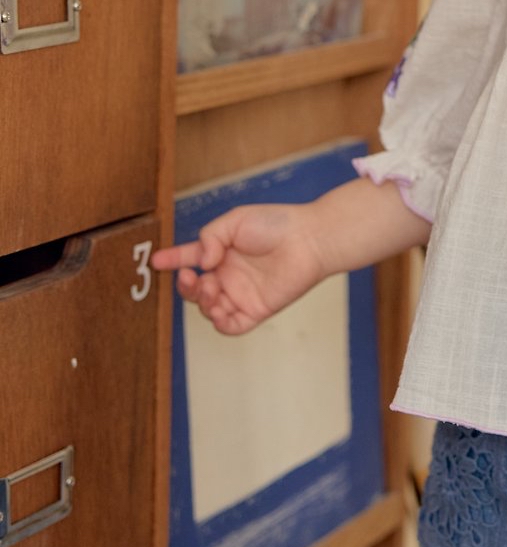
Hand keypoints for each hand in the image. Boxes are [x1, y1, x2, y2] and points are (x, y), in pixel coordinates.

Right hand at [149, 203, 327, 336]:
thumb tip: (202, 262)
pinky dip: (220, 322)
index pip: (191, 259)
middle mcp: (229, 275)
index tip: (156, 261)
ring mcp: (242, 294)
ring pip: (209, 309)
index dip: (172, 260)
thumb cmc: (277, 224)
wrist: (310, 239)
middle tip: (190, 277)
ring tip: (211, 289)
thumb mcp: (235, 220)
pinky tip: (218, 309)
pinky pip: (232, 326)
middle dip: (187, 286)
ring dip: (202, 303)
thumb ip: (210, 237)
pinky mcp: (257, 310)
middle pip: (196, 290)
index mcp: (222, 252)